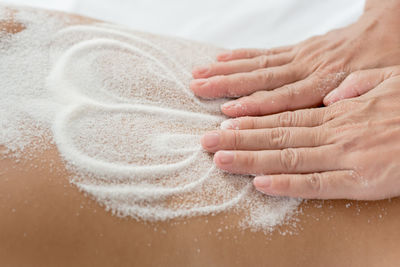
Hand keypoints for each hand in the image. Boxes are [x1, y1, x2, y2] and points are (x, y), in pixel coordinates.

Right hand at [190, 2, 399, 116]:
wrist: (392, 30)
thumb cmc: (386, 61)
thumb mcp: (377, 85)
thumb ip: (350, 98)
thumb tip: (327, 108)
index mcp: (325, 81)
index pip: (282, 97)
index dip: (254, 105)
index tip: (227, 112)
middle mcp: (307, 67)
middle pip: (260, 78)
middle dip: (226, 84)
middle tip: (196, 88)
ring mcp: (301, 56)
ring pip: (257, 64)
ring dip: (227, 69)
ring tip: (199, 74)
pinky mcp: (299, 48)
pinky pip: (267, 53)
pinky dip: (243, 56)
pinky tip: (223, 58)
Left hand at [200, 67, 399, 199]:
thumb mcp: (386, 83)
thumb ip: (354, 89)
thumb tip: (330, 98)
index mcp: (337, 112)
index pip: (283, 118)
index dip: (251, 122)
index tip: (224, 124)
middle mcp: (334, 134)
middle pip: (276, 137)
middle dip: (238, 140)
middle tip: (207, 143)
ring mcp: (345, 158)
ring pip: (288, 158)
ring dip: (251, 159)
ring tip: (220, 159)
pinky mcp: (362, 182)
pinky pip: (317, 185)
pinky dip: (286, 185)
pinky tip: (260, 184)